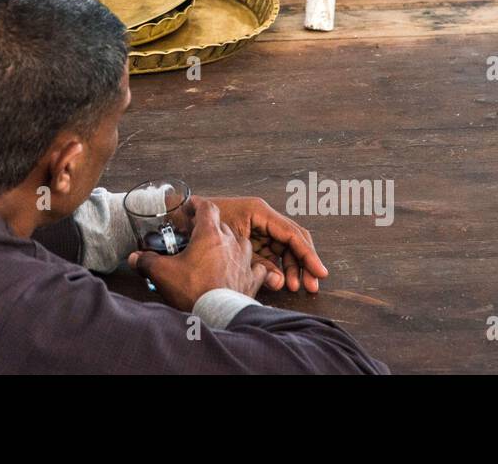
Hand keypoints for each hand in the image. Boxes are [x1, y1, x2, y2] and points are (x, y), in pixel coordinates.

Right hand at [126, 198, 267, 311]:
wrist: (217, 315)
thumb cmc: (193, 290)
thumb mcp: (162, 273)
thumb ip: (146, 261)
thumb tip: (134, 258)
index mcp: (209, 235)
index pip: (207, 208)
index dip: (198, 204)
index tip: (190, 207)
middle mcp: (230, 243)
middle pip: (222, 225)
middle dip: (210, 228)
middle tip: (197, 236)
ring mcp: (244, 261)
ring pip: (242, 242)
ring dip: (232, 244)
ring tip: (221, 251)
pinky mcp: (252, 279)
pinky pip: (257, 266)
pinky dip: (251, 266)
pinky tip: (243, 270)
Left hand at [206, 195, 327, 293]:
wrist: (178, 220)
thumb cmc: (200, 224)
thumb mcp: (228, 242)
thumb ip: (255, 262)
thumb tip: (279, 281)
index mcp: (259, 211)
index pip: (291, 233)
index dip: (307, 253)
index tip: (319, 271)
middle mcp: (263, 217)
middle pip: (294, 240)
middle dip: (304, 263)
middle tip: (311, 285)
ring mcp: (260, 228)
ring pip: (286, 249)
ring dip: (294, 268)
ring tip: (296, 287)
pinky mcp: (255, 239)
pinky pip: (274, 254)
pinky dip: (280, 268)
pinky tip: (283, 283)